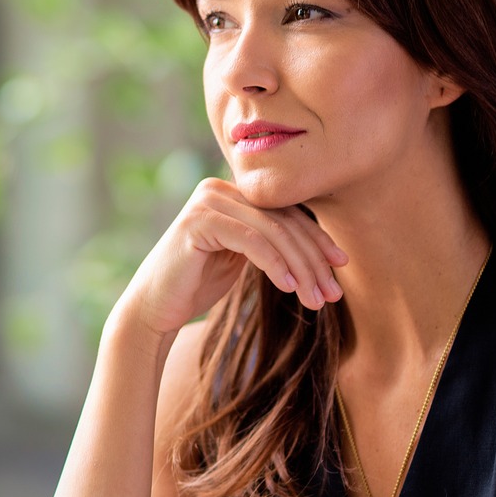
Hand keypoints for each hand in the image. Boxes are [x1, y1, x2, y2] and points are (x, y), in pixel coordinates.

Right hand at [114, 177, 347, 336]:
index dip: (317, 240)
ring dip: (300, 268)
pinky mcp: (198, 220)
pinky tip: (289, 287)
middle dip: (313, 259)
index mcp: (231, 192)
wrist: (153, 308)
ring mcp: (207, 200)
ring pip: (272, 231)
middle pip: (283, 221)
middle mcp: (218, 188)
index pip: (286, 213)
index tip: (342, 267)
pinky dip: (274, 264)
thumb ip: (269, 241)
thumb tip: (321, 247)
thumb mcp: (242, 258)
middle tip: (333, 293)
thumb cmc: (197, 285)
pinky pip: (250, 240)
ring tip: (315, 298)